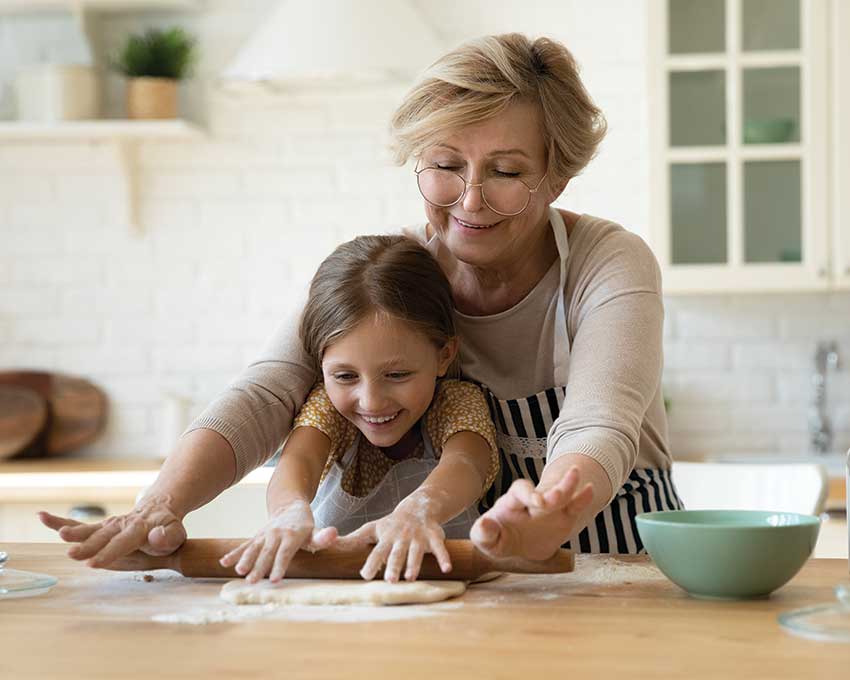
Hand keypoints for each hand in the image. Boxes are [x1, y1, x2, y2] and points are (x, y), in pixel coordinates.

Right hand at [38, 493, 186, 567]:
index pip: (123, 542)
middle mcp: (121, 523)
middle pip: (103, 536)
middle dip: (88, 545)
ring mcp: (109, 524)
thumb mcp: (176, 535)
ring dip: (74, 532)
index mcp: (140, 527)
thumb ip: (169, 537)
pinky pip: (79, 524)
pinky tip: (41, 517)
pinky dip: (60, 521)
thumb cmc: (169, 530)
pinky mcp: (100, 527)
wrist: (161, 513)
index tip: (93, 563)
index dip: (109, 552)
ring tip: (60, 534)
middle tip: (72, 554)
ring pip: (89, 529)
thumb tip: (156, 537)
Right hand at [218, 500, 336, 583]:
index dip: (279, 566)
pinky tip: (224, 563)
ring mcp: (264, 535)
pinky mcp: (256, 537)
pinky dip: (234, 553)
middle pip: (267, 553)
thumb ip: (323, 537)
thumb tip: (334, 533)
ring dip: (244, 560)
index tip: (275, 580)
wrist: (290, 507)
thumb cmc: (305, 526)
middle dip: (259, 567)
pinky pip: (244, 545)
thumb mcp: (315, 531)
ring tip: (238, 572)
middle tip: (252, 582)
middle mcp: (275, 535)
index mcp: (291, 536)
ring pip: (253, 548)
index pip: (285, 554)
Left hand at [335, 496, 451, 582]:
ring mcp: (418, 536)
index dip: (372, 562)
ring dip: (414, 564)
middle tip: (390, 581)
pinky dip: (444, 557)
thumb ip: (353, 539)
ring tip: (410, 578)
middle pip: (397, 553)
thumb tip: (331, 544)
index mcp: (386, 537)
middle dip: (393, 565)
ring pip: (416, 551)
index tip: (365, 575)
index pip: (378, 551)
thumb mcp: (372, 529)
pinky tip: (447, 569)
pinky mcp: (434, 535)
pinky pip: (440, 547)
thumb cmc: (392, 524)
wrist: (418, 507)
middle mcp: (402, 537)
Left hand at [470, 466, 593, 560]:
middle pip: (544, 491)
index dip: (529, 493)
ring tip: (576, 474)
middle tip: (558, 496)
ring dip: (568, 485)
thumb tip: (485, 524)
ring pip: (561, 494)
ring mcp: (550, 509)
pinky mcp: (563, 519)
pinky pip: (574, 508)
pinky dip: (582, 499)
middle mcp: (533, 501)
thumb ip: (483, 533)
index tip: (537, 502)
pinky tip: (590, 489)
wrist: (516, 544)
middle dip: (551, 492)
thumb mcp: (486, 540)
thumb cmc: (498, 538)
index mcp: (513, 502)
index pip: (521, 490)